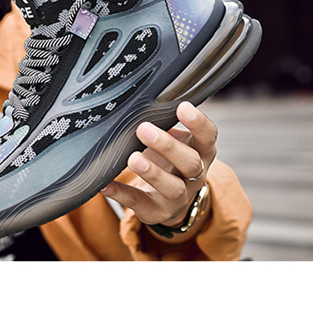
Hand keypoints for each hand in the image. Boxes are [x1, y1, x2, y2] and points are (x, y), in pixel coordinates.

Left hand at [100, 101, 215, 237]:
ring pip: (172, 187)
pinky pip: (138, 202)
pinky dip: (120, 193)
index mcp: (200, 152)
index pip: (208, 137)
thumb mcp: (176, 141)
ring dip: (152, 172)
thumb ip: (166, 124)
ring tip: (133, 158)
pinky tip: (104, 184)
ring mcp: (177, 196)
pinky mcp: (156, 210)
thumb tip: (142, 102)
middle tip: (144, 129)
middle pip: (190, 162)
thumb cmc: (169, 160)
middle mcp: (194, 176)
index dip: (199, 123)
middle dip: (168, 146)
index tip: (182, 106)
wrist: (169, 200)